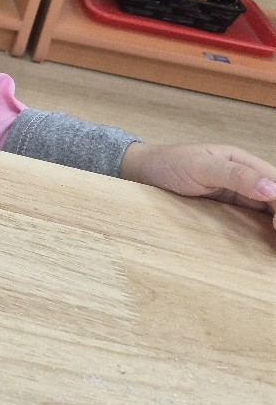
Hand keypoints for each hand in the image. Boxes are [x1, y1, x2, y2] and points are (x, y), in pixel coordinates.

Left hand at [120, 142, 275, 228]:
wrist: (141, 171)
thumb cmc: (167, 164)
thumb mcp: (199, 168)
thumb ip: (234, 176)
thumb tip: (271, 188)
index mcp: (243, 160)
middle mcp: (245, 176)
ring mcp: (237, 193)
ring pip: (269, 209)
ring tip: (274, 244)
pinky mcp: (228, 207)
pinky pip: (253, 218)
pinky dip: (263, 229)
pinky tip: (267, 242)